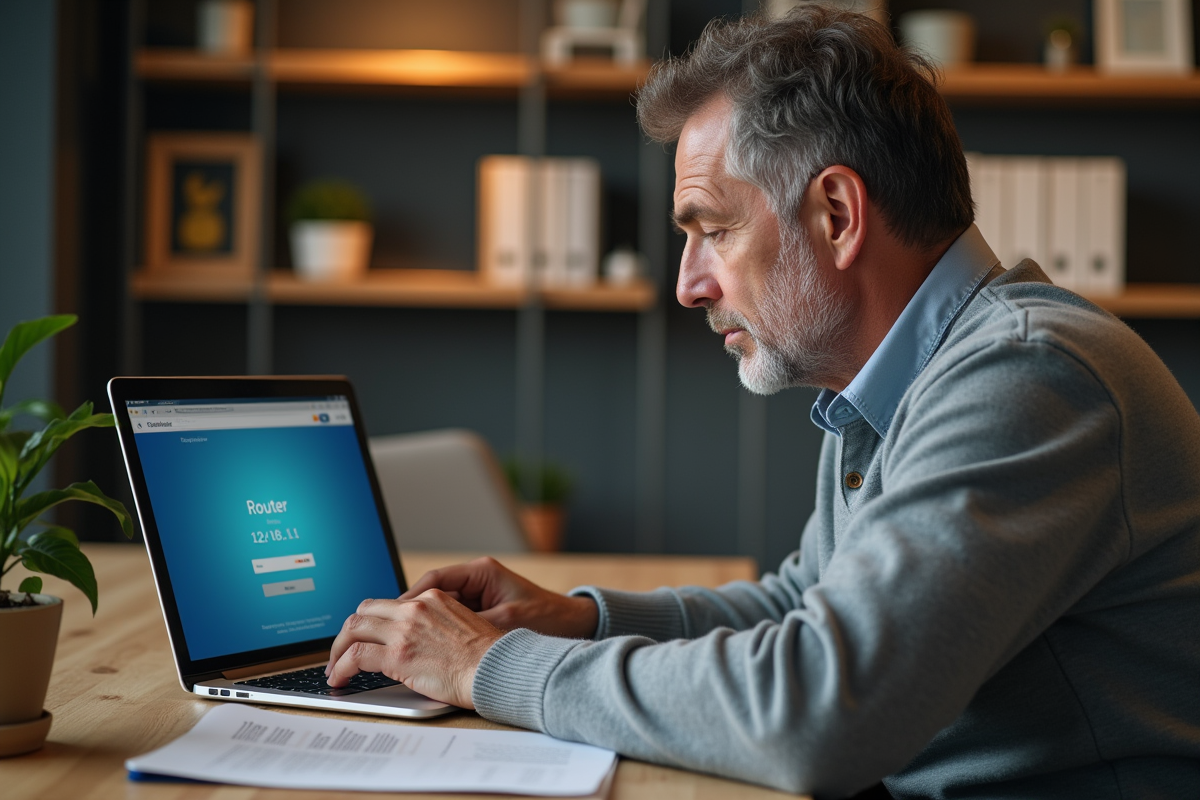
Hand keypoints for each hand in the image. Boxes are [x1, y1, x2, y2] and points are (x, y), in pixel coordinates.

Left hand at [324, 589, 503, 707]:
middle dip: (348, 632)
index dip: (370, 622)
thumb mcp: (461, 627)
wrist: (497, 669)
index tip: (364, 637)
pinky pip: (355, 656)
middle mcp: (415, 608)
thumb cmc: (488, 658)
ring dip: (338, 649)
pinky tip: (339, 679)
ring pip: (353, 629)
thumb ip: (435, 627)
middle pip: (364, 611)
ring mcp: (404, 630)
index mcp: (432, 599)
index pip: (388, 604)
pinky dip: (341, 667)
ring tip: (335, 668)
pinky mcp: (397, 655)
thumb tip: (418, 644)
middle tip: (342, 651)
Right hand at [402, 556, 598, 638]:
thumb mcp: (506, 622)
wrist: (574, 624)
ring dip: (424, 624)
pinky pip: (452, 619)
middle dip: (411, 612)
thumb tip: (438, 636)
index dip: (410, 597)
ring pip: (439, 607)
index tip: (393, 614)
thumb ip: (471, 625)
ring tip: (405, 642)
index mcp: (481, 572)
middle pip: (432, 593)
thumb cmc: (547, 618)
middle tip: (391, 631)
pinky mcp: (482, 610)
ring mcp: (479, 595)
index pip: (434, 580)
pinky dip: (440, 632)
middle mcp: (477, 580)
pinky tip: (428, 647)